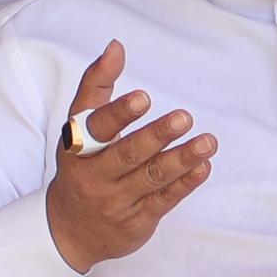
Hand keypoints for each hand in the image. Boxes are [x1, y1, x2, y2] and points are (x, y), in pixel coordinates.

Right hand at [45, 39, 212, 271]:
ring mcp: (116, 201)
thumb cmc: (82, 165)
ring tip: (208, 142)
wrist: (69, 230)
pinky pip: (164, 200)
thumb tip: (116, 46)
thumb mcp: (79, 127)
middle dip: (157, 136)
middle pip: (128, 155)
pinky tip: (203, 166)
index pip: (97, 128)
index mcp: (78, 148)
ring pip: (151, 178)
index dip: (119, 113)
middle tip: (184, 118)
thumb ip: (97, 85)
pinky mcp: (137, 221)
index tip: (144, 98)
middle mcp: (95, 176)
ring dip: (181, 159)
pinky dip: (186, 183)